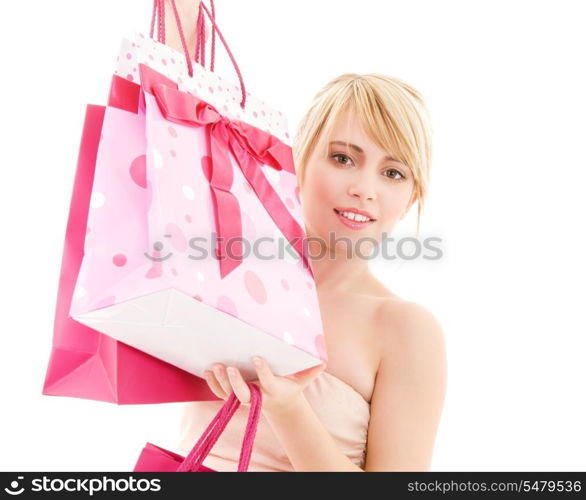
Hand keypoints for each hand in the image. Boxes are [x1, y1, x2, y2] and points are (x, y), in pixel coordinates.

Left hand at [203, 357, 326, 416]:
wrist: (280, 404)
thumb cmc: (290, 386)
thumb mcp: (302, 380)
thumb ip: (311, 371)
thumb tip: (323, 361)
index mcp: (273, 390)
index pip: (267, 381)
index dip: (262, 371)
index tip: (256, 358)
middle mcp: (257, 396)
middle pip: (243, 394)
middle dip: (234, 382)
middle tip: (228, 367)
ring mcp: (244, 398)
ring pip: (229, 394)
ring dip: (220, 382)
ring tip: (214, 367)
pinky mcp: (234, 396)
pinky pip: (221, 393)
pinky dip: (213, 384)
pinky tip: (207, 371)